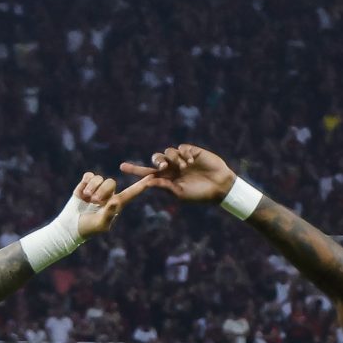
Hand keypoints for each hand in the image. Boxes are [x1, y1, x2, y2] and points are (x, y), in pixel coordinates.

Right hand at [71, 171, 146, 239]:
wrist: (71, 225)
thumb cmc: (89, 228)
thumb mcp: (101, 224)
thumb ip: (109, 213)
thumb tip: (115, 201)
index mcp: (116, 203)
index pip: (131, 192)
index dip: (141, 185)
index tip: (152, 176)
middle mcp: (108, 194)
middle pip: (111, 182)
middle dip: (101, 191)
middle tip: (94, 202)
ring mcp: (97, 188)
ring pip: (99, 178)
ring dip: (91, 189)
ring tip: (87, 199)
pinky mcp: (86, 184)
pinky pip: (89, 176)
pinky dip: (84, 184)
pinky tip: (82, 194)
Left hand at [120, 144, 236, 204]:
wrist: (220, 187)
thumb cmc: (200, 194)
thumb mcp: (180, 193)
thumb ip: (164, 186)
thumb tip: (147, 182)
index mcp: (168, 179)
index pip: (148, 173)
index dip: (135, 170)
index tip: (122, 167)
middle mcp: (173, 167)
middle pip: (157, 158)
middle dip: (157, 161)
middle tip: (163, 168)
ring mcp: (182, 159)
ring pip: (168, 152)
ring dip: (173, 159)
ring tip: (185, 167)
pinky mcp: (192, 151)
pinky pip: (181, 148)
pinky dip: (183, 153)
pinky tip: (190, 161)